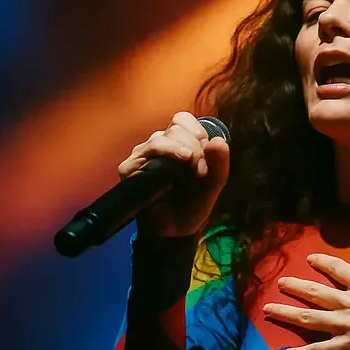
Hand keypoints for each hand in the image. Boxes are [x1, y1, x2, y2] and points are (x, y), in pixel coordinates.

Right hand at [117, 111, 229, 237]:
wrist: (176, 230)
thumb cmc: (192, 203)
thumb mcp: (214, 183)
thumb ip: (220, 163)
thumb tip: (219, 140)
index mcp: (177, 143)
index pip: (182, 119)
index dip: (197, 131)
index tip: (207, 151)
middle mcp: (158, 145)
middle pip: (175, 126)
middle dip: (195, 145)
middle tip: (201, 169)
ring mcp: (142, 155)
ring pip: (162, 137)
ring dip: (184, 150)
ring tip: (194, 171)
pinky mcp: (129, 168)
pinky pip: (148, 151)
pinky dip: (167, 153)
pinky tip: (177, 167)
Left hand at [262, 232, 349, 349]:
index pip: (339, 270)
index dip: (323, 263)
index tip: (310, 259)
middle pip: (317, 293)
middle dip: (296, 287)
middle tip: (280, 283)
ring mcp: (346, 327)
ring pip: (310, 319)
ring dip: (287, 314)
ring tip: (268, 309)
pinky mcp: (348, 349)